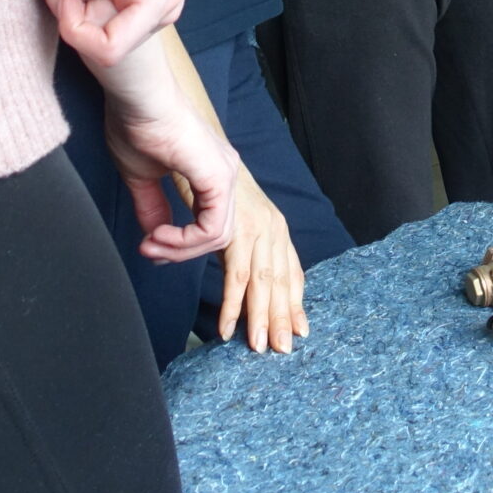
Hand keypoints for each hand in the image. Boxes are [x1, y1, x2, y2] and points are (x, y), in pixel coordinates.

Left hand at [50, 0, 198, 64]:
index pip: (111, 47)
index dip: (74, 28)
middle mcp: (159, 11)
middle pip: (98, 43)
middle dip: (67, 14)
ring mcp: (148, 11)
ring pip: (95, 32)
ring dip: (68, 6)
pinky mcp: (135, 3)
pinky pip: (98, 18)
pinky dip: (75, 0)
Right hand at [84, 31, 238, 262]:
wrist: (137, 97)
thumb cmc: (136, 123)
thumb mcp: (141, 176)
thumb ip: (151, 207)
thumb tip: (154, 237)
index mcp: (210, 170)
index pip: (209, 223)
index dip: (179, 244)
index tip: (148, 245)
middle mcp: (225, 171)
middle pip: (216, 233)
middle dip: (179, 251)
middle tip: (148, 250)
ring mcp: (225, 173)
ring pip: (217, 235)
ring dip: (180, 249)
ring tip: (151, 243)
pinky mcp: (218, 176)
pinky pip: (213, 227)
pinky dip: (185, 240)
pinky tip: (160, 236)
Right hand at [216, 170, 309, 352]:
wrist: (194, 139)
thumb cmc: (208, 182)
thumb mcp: (231, 221)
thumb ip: (238, 249)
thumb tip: (236, 281)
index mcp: (275, 226)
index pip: (291, 273)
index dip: (296, 304)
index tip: (299, 331)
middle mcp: (273, 226)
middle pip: (281, 283)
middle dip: (282, 320)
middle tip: (282, 352)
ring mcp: (257, 226)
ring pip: (263, 284)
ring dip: (260, 320)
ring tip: (258, 348)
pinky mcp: (235, 228)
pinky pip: (235, 276)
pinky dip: (230, 306)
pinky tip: (226, 328)